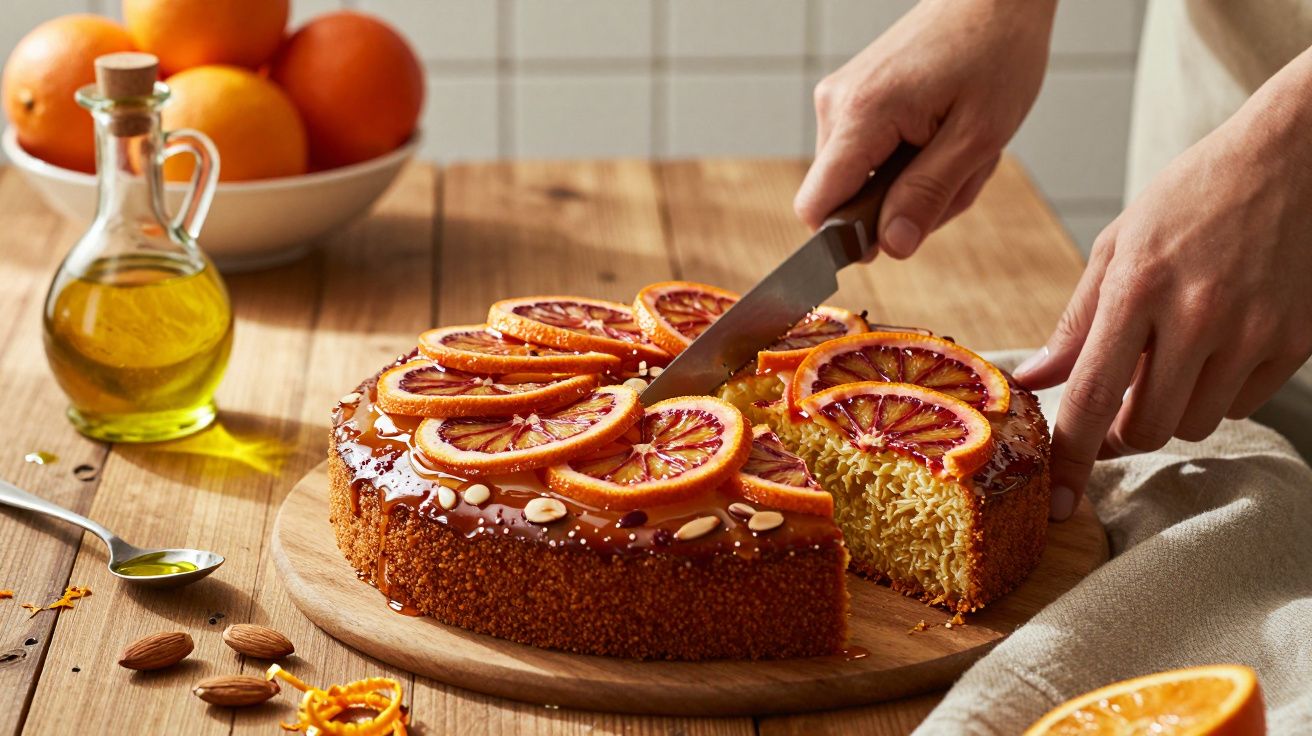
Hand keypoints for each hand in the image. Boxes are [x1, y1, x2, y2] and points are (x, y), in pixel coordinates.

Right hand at [795, 0, 1053, 255]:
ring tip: (955, 148)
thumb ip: (929, 195)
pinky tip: (941, 136)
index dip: (848, 239)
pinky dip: (908, 161)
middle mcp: (836, 105)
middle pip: (842, 200)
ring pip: (859, 181)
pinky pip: (867, 157)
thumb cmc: (994, 52)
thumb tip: (891, 247)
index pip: (816, 207)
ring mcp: (840, 99)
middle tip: (957, 173)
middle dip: (899, 207)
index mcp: (862, 114)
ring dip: (911, 183)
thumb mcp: (977, 137)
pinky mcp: (852, 98)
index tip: (897, 236)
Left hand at [1015, 53, 1311, 519]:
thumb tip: (1036, 380)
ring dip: (1173, 409)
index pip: (1090, 397)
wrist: (1299, 154)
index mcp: (1138, 287)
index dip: (1070, 458)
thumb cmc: (1195, 194)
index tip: (1058, 500)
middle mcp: (1197, 314)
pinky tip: (1217, 347)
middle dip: (1123, 431)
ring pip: (1196, 423)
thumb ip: (1077, 321)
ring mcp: (1254, 330)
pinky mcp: (1297, 338)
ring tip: (1172, 358)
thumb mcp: (1121, 243)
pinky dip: (1219, 392)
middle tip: (1116, 404)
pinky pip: (1242, 402)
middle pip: (1146, 428)